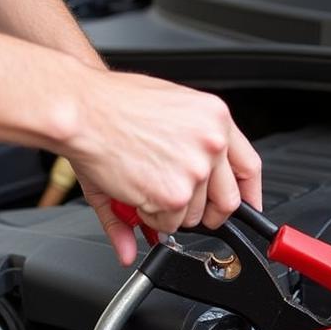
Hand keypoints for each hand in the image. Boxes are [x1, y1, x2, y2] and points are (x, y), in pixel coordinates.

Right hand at [64, 69, 262, 263]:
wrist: (81, 109)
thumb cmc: (112, 104)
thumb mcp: (157, 123)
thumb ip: (178, 163)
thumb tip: (173, 199)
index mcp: (215, 117)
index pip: (249, 166)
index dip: (249, 194)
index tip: (247, 207)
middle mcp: (212, 142)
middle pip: (228, 201)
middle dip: (206, 214)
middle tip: (180, 208)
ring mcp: (196, 171)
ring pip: (194, 216)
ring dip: (169, 212)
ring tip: (144, 184)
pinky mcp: (174, 195)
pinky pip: (168, 225)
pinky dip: (149, 217)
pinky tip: (134, 189)